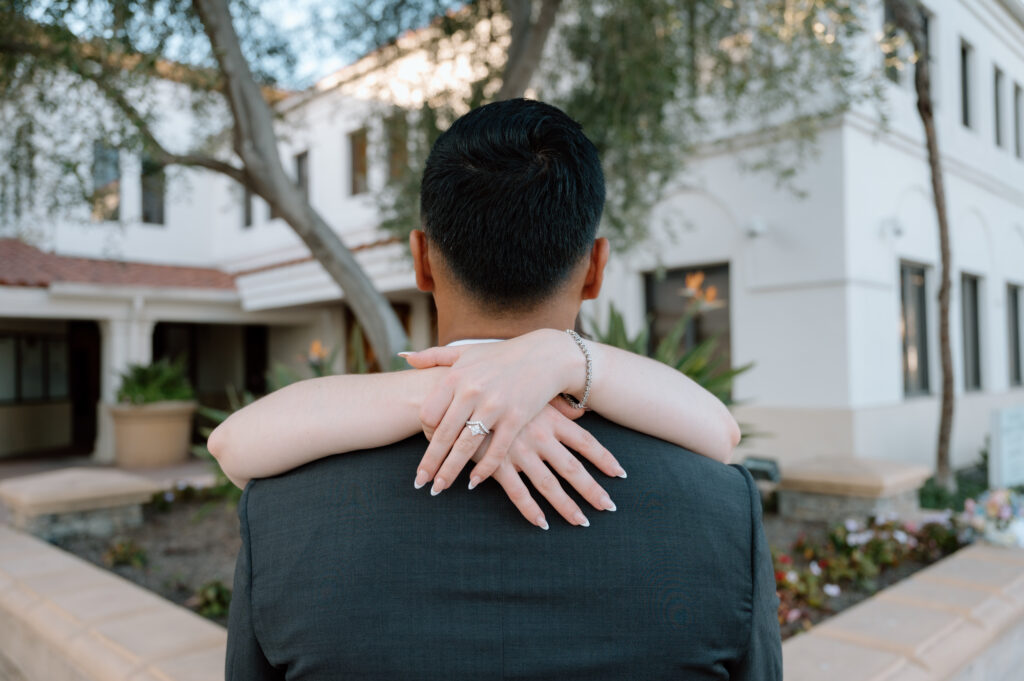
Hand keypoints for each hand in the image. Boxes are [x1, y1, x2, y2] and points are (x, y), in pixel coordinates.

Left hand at [402, 329, 590, 491]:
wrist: (546, 356)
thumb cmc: (502, 355)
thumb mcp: (467, 351)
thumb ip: (434, 355)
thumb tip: (405, 357)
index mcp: (456, 376)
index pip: (428, 412)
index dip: (425, 431)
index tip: (427, 443)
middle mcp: (472, 391)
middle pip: (443, 435)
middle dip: (430, 462)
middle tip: (420, 482)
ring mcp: (495, 406)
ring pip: (465, 447)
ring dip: (450, 471)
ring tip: (439, 488)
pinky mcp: (516, 418)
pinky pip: (496, 451)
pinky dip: (483, 470)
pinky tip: (473, 482)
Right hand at [426, 404, 620, 528]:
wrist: (455, 392)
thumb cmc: (495, 389)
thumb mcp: (529, 392)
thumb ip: (557, 404)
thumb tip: (581, 411)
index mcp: (550, 418)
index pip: (586, 442)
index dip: (604, 459)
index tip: (620, 474)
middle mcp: (540, 436)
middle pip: (573, 468)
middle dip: (592, 490)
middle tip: (609, 508)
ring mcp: (519, 452)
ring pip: (549, 485)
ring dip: (566, 506)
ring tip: (581, 522)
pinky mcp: (497, 464)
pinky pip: (518, 492)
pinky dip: (530, 510)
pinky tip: (542, 523)